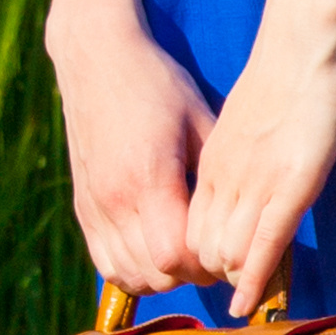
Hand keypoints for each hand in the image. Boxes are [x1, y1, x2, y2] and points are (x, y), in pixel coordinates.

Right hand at [48, 7, 220, 303]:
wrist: (96, 57)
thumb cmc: (157, 84)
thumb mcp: (199, 121)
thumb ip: (219, 174)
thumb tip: (252, 213)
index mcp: (149, 178)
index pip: (176, 256)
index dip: (207, 263)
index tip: (228, 246)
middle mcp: (115, 200)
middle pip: (156, 274)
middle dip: (190, 273)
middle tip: (212, 251)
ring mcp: (94, 206)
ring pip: (129, 275)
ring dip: (161, 277)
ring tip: (184, 254)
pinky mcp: (83, 207)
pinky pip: (105, 263)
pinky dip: (131, 271)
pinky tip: (153, 254)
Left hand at [181, 0, 335, 320]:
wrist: (303, 35)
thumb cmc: (285, 72)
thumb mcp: (248, 122)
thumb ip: (240, 154)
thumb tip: (243, 177)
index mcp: (212, 161)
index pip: (188, 225)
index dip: (196, 255)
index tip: (212, 273)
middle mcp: (224, 177)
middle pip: (199, 246)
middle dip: (210, 276)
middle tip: (230, 293)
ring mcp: (255, 182)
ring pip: (225, 251)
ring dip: (234, 280)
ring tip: (245, 299)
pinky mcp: (290, 184)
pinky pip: (263, 245)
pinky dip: (254, 280)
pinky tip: (246, 305)